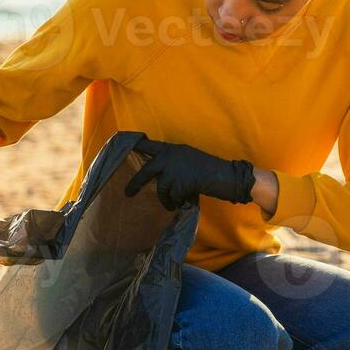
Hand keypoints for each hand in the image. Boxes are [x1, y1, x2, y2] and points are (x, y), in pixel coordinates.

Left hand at [123, 137, 254, 211]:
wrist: (225, 175)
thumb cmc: (208, 169)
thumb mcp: (187, 159)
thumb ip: (171, 163)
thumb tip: (156, 174)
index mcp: (172, 149)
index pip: (149, 145)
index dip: (136, 145)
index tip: (124, 145)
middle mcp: (171, 156)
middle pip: (147, 170)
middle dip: (136, 183)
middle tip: (127, 192)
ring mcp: (176, 168)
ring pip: (161, 188)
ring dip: (165, 198)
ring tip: (171, 203)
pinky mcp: (181, 181)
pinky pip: (171, 196)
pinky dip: (174, 202)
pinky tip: (181, 203)